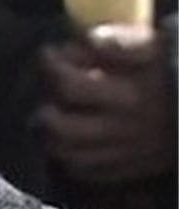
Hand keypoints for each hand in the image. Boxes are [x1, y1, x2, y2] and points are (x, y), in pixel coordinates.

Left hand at [33, 24, 175, 183]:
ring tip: (53, 116)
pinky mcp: (131, 169)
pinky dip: (69, 157)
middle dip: (45, 107)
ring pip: (67, 153)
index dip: (51, 67)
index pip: (69, 85)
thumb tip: (90, 38)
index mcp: (129, 95)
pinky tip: (72, 141)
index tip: (51, 53)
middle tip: (48, 92)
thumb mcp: (163, 48)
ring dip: (51, 135)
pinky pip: (86, 171)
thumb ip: (125, 42)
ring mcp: (125, 153)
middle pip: (60, 127)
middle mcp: (123, 128)